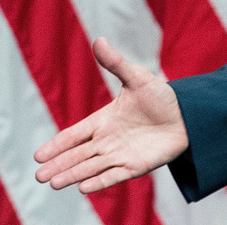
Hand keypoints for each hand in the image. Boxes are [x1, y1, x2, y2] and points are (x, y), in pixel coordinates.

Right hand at [34, 37, 188, 192]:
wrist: (188, 116)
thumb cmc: (160, 96)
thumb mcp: (136, 77)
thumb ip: (115, 63)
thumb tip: (99, 39)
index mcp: (103, 120)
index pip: (73, 135)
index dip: (56, 145)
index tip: (38, 155)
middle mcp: (107, 140)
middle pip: (77, 155)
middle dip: (58, 165)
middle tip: (38, 176)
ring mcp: (120, 155)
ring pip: (90, 167)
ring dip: (71, 175)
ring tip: (52, 184)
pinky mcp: (136, 167)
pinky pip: (113, 176)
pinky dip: (99, 182)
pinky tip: (82, 188)